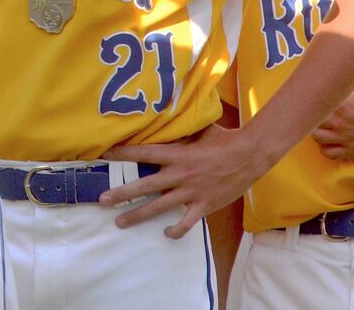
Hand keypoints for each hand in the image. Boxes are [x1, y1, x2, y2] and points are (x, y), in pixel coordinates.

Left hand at [99, 124, 271, 238]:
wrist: (250, 156)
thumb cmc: (225, 140)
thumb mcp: (200, 130)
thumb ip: (181, 130)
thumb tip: (166, 119)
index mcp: (177, 155)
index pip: (144, 153)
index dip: (123, 154)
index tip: (105, 154)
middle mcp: (180, 176)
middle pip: (144, 186)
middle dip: (122, 193)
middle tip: (102, 199)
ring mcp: (191, 193)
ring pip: (158, 207)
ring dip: (137, 216)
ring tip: (120, 222)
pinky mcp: (203, 206)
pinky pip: (186, 223)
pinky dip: (175, 231)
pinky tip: (165, 233)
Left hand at [312, 73, 353, 158]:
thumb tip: (343, 65)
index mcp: (343, 105)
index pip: (314, 102)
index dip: (310, 96)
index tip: (310, 91)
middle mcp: (340, 124)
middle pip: (311, 120)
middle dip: (311, 113)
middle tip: (314, 106)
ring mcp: (345, 140)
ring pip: (316, 138)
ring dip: (315, 129)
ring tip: (320, 122)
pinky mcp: (352, 152)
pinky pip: (329, 153)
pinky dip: (325, 147)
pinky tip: (329, 139)